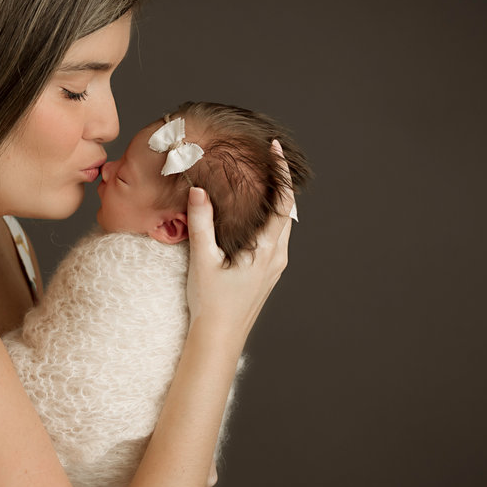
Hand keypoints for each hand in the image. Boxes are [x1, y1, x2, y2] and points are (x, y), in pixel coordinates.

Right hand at [185, 139, 292, 334]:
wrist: (220, 338)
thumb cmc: (212, 303)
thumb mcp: (203, 260)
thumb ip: (202, 223)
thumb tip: (199, 191)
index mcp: (266, 249)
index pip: (282, 201)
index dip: (280, 172)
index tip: (274, 149)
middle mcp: (277, 254)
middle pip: (286, 208)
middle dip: (278, 181)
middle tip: (265, 157)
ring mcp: (275, 264)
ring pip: (281, 223)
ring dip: (274, 200)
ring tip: (258, 179)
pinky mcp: (268, 272)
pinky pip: (274, 236)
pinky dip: (267, 217)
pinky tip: (251, 213)